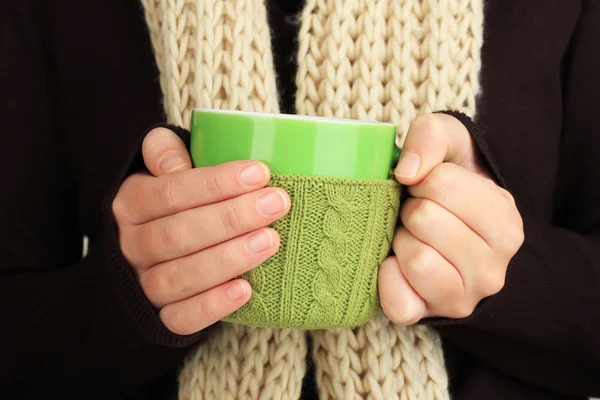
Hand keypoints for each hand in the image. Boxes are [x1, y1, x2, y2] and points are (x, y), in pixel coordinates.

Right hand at [112, 128, 289, 334]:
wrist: (154, 260)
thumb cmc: (175, 208)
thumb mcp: (165, 174)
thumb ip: (165, 156)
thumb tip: (170, 152)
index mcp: (132, 204)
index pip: (170, 192)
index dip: (215, 183)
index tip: (259, 173)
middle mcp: (132, 246)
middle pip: (178, 234)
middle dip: (231, 218)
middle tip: (275, 204)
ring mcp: (144, 285)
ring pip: (179, 276)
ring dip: (228, 259)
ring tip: (270, 241)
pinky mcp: (160, 318)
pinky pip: (181, 319)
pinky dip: (213, 305)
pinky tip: (246, 290)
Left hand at [379, 113, 523, 324]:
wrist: (448, 232)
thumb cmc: (448, 185)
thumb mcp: (451, 144)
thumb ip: (432, 137)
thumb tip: (407, 172)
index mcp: (506, 224)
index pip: (440, 184)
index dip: (423, 180)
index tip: (429, 190)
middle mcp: (493, 269)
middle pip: (423, 219)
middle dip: (411, 209)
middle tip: (418, 215)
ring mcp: (464, 298)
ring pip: (415, 258)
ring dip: (401, 241)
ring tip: (412, 238)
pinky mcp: (429, 315)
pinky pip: (398, 300)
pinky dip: (387, 277)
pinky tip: (397, 263)